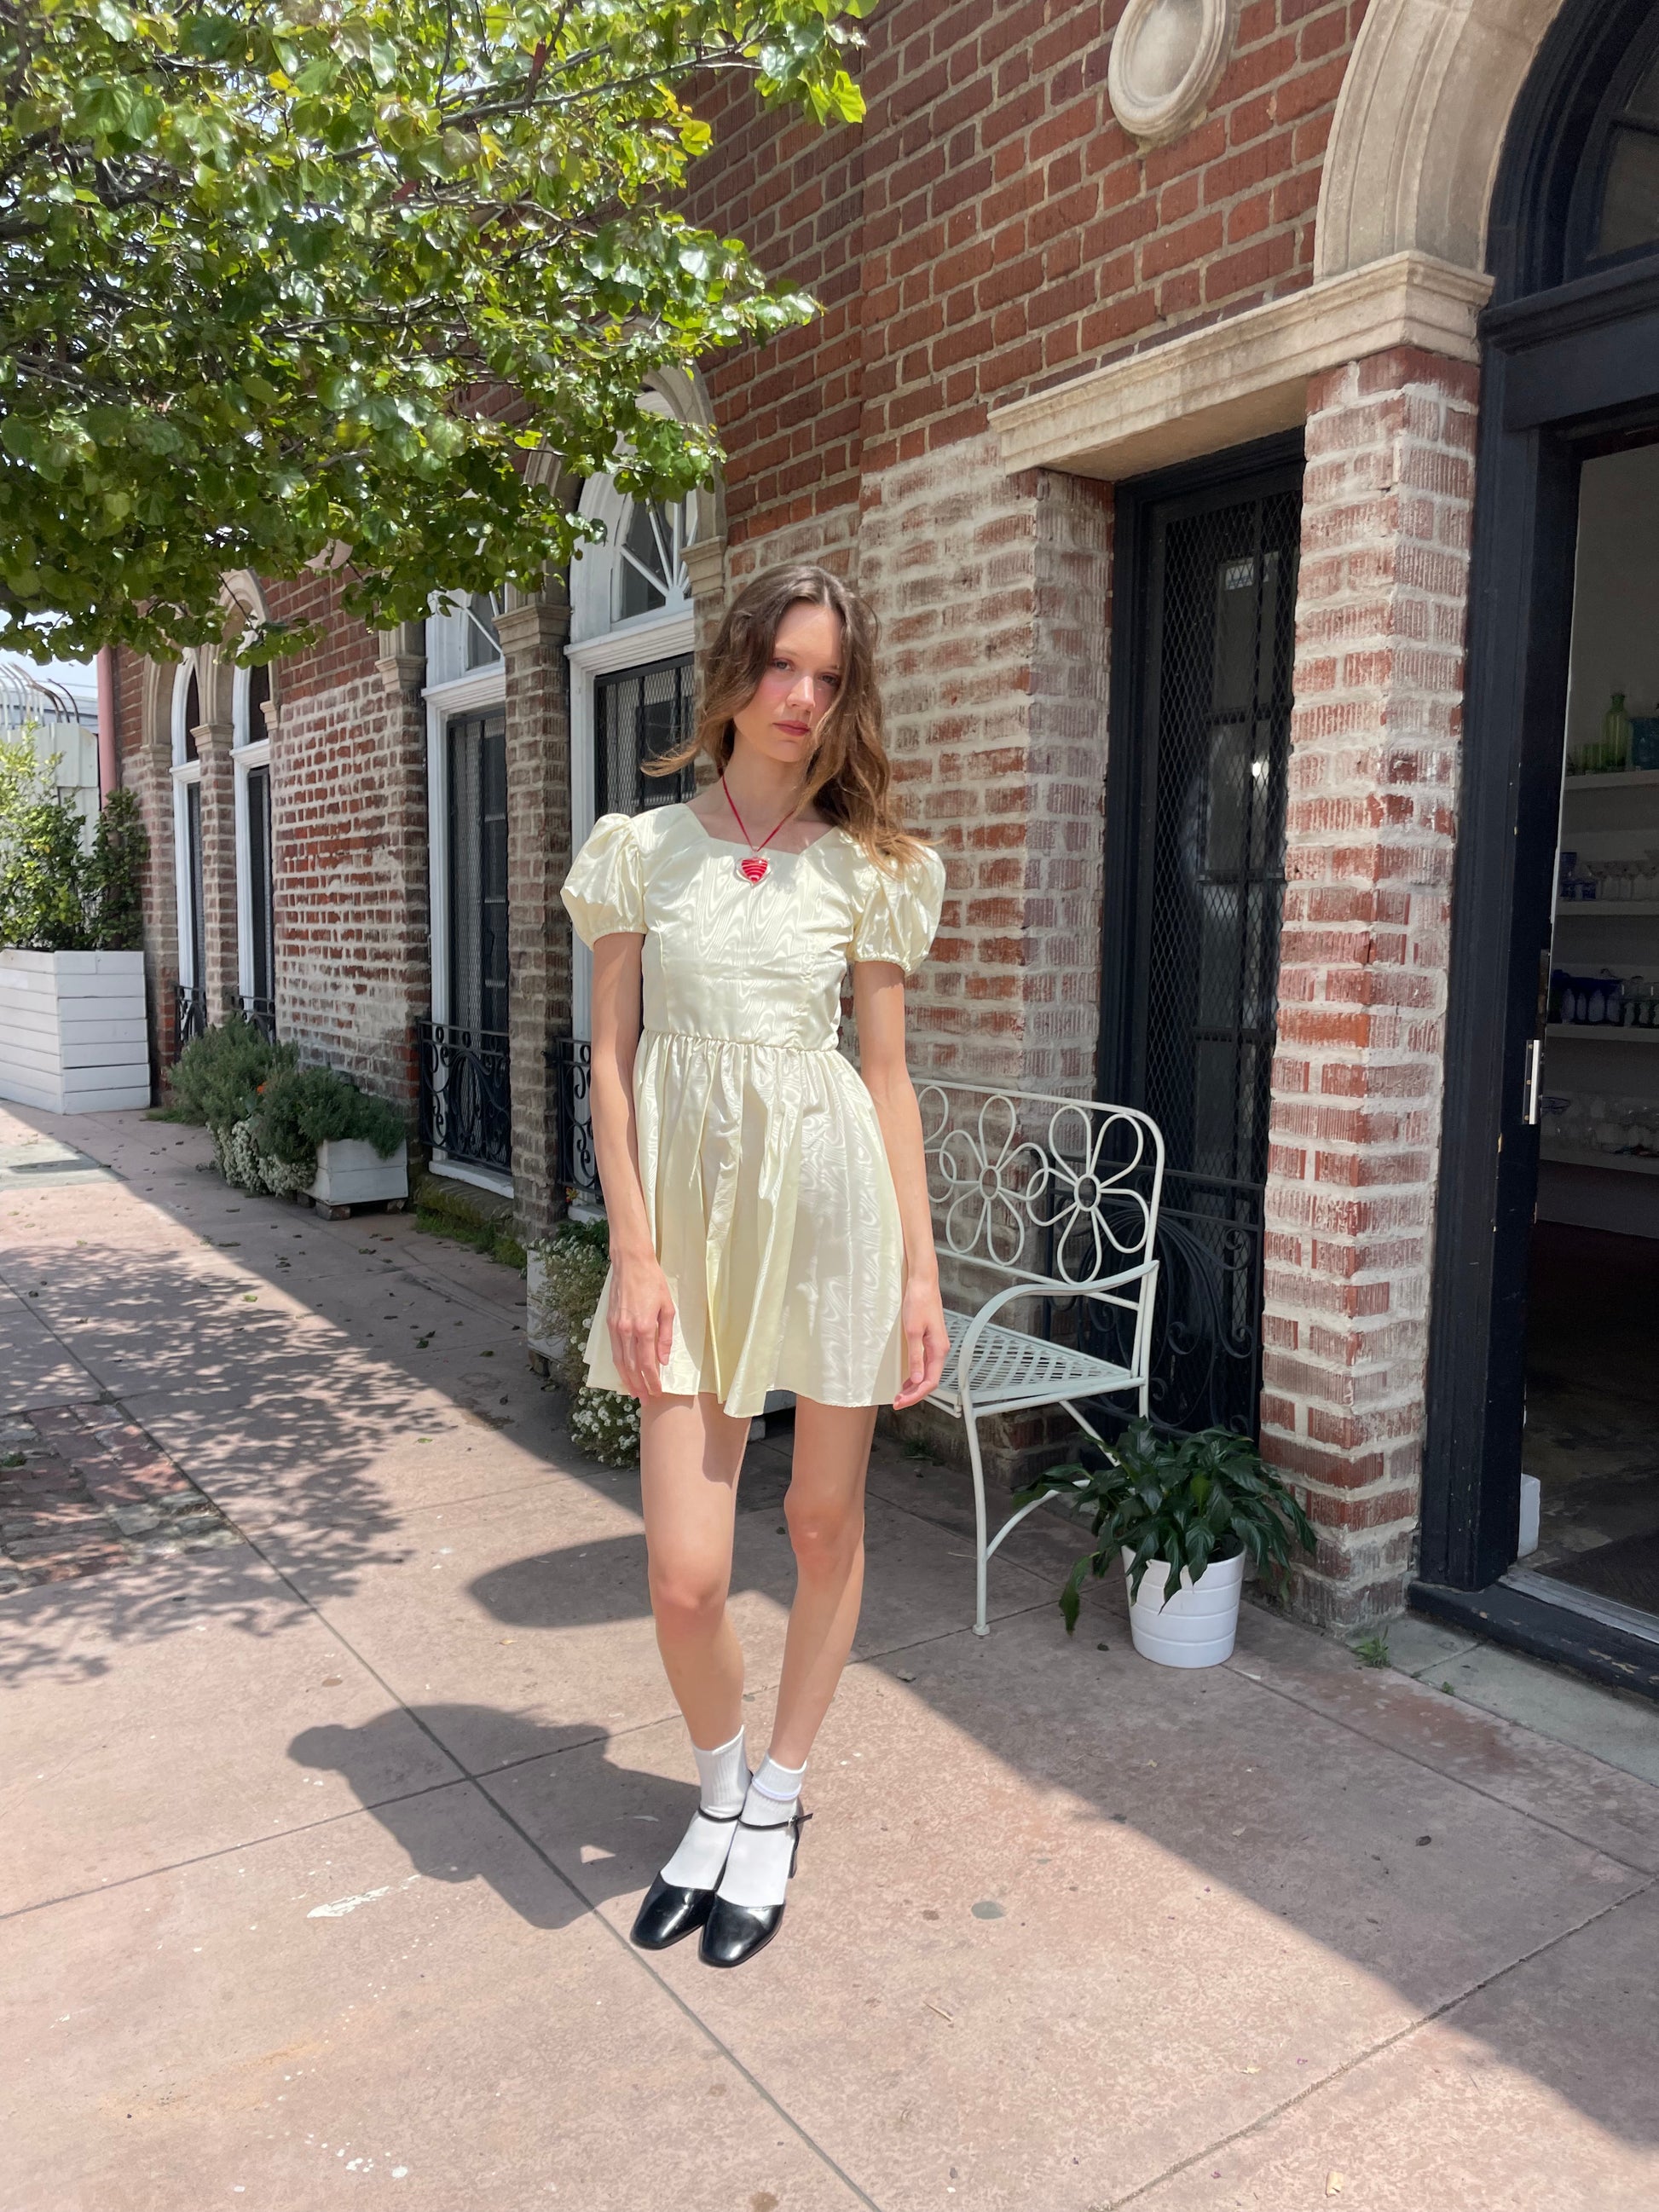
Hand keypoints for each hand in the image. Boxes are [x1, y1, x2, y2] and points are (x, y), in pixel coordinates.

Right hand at [607, 1254, 675, 1398]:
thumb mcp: (667, 1308)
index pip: (647, 1363)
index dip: (652, 1380)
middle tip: (645, 1399)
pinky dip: (619, 1364)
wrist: (631, 1264)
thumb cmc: (653, 1283)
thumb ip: (666, 1336)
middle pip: (632, 1366)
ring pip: (620, 1361)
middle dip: (639, 1385)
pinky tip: (624, 1372)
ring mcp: (616, 1327)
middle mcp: (627, 1330)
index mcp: (644, 1327)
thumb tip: (664, 1359)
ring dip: (626, 1379)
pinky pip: (614, 1350)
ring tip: (633, 1392)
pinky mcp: (609, 1323)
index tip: (657, 1391)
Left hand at [891, 1274, 947, 1409]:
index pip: (930, 1381)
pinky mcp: (930, 1340)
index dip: (915, 1395)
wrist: (923, 1283)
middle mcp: (940, 1349)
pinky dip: (916, 1374)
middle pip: (930, 1380)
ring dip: (915, 1385)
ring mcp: (936, 1345)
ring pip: (927, 1373)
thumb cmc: (919, 1302)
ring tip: (901, 1394)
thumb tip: (916, 1378)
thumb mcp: (912, 1331)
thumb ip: (915, 1356)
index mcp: (939, 1349)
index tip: (901, 1401)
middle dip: (914, 1393)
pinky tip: (907, 1378)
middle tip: (897, 1401)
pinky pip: (925, 1363)